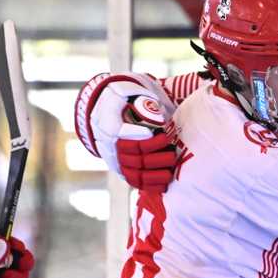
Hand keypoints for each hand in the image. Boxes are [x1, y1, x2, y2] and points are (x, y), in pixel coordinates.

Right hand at [74, 72, 178, 192]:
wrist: (104, 110)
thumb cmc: (123, 99)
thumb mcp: (128, 92)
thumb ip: (142, 100)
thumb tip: (159, 114)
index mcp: (111, 126)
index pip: (129, 138)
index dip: (149, 141)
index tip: (165, 136)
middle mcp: (111, 146)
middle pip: (135, 158)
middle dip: (156, 159)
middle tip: (172, 154)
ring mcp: (115, 159)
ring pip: (134, 173)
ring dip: (154, 175)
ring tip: (170, 172)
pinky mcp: (121, 169)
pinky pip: (134, 182)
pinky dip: (148, 185)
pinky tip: (163, 184)